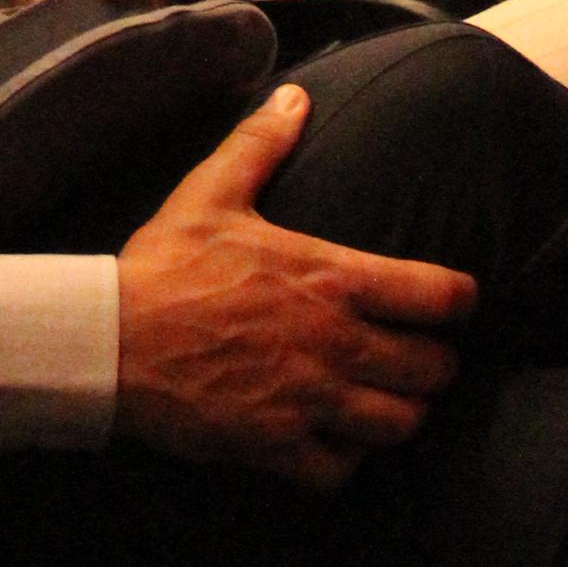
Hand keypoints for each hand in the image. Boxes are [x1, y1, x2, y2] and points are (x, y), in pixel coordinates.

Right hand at [113, 89, 471, 488]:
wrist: (108, 341)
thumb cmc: (163, 266)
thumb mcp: (211, 193)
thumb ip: (262, 144)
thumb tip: (296, 95)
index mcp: (329, 279)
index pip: (439, 295)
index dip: (459, 299)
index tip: (452, 301)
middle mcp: (333, 344)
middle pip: (434, 371)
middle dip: (435, 364)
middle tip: (418, 356)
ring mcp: (308, 401)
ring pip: (399, 425)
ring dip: (400, 413)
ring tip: (387, 400)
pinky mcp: (276, 447)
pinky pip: (342, 472)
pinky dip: (347, 460)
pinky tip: (336, 441)